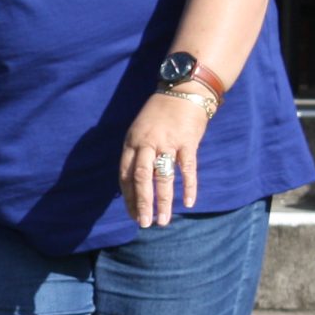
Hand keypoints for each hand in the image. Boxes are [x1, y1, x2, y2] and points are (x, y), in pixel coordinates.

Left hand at [119, 92, 208, 228]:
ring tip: (163, 221)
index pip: (126, 175)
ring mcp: (167, 142)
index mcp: (132, 142)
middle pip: (141, 178)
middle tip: (144, 224)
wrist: (183, 90)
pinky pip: (187, 168)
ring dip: (163, 201)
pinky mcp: (187, 141)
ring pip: (163, 177)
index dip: (128, 197)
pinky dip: (189, 187)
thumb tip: (134, 182)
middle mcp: (147, 143)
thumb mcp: (139, 130)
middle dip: (142, 203)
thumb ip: (137, 153)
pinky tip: (189, 203)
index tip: (133, 215)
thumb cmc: (160, 113)